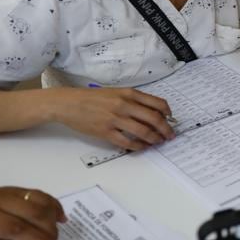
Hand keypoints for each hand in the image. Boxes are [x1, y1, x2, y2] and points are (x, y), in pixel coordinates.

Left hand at [0, 187, 65, 239]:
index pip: (17, 228)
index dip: (37, 239)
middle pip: (33, 212)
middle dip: (48, 229)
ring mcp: (7, 192)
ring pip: (38, 199)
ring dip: (52, 216)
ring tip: (57, 232)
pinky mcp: (12, 190)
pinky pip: (37, 193)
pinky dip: (51, 203)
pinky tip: (59, 215)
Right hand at [49, 87, 174, 149]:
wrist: (68, 103)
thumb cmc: (92, 98)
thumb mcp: (116, 92)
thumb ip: (134, 100)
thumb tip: (153, 113)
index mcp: (129, 94)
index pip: (157, 103)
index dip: (168, 113)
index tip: (171, 119)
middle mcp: (124, 105)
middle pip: (155, 119)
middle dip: (166, 129)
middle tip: (170, 135)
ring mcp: (115, 119)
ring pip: (144, 132)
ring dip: (155, 139)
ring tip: (158, 142)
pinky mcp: (106, 132)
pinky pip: (128, 142)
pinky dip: (139, 146)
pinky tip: (142, 147)